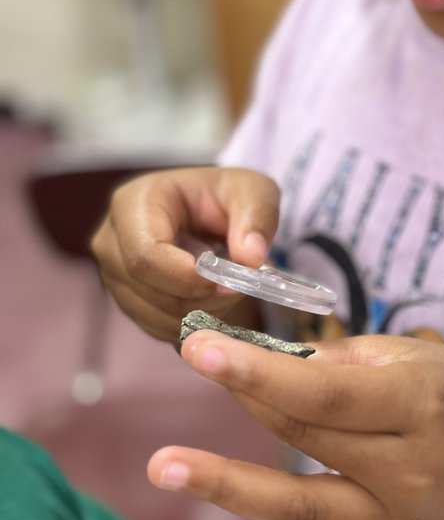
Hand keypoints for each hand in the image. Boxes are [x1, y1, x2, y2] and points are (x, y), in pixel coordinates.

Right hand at [91, 166, 280, 342]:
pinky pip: (158, 328)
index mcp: (134, 202)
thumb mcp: (252, 191)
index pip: (146, 256)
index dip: (187, 278)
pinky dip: (193, 324)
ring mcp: (113, 274)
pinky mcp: (127, 299)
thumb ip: (256, 218)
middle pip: (148, 290)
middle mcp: (112, 240)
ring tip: (229, 289)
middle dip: (201, 299)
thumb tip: (251, 257)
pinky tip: (213, 301)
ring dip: (201, 313)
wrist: (213, 212)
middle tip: (239, 289)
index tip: (229, 284)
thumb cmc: (227, 196)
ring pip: (155, 315)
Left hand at [147, 330, 443, 519]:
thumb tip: (275, 362)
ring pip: (304, 505)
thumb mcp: (419, 355)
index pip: (324, 389)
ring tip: (167, 465)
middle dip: (247, 394)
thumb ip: (346, 358)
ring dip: (232, 486)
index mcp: (419, 405)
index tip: (205, 346)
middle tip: (192, 357)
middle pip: (308, 433)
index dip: (260, 368)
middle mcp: (409, 468)